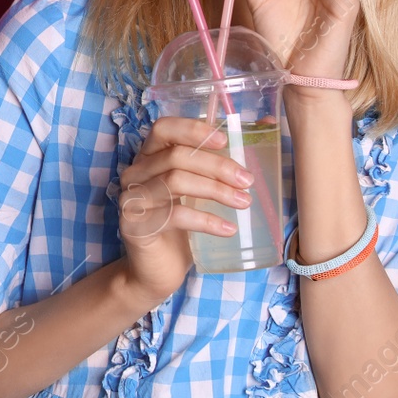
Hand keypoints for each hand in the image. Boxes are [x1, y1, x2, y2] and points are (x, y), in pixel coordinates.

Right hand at [116, 115, 257, 307]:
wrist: (154, 272)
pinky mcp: (135, 226)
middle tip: (247, 181)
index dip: (193, 129)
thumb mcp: (199, 191)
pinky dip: (206, 220)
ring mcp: (132, 199)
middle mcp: (135, 173)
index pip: (163, 129)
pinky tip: (228, 229)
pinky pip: (175, 216)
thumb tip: (266, 125)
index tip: (225, 141)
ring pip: (175, 181)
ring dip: (215, 190)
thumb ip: (219, 163)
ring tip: (243, 203)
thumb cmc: (180, 227)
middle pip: (175, 156)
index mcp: (148, 157)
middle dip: (217, 166)